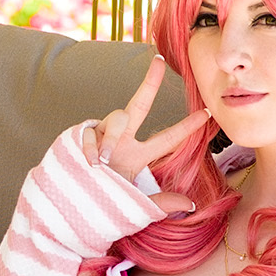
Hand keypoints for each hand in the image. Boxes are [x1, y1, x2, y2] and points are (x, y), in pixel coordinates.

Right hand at [82, 55, 210, 216]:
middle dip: (149, 83)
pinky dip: (90, 148)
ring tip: (104, 161)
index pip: (167, 139)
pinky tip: (89, 164)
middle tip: (158, 61)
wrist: (67, 214)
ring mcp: (100, 137)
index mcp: (137, 156)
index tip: (208, 113)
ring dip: (113, 139)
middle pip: (138, 105)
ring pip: (116, 118)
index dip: (187, 127)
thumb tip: (189, 204)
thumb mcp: (135, 208)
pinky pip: (89, 133)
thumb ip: (160, 204)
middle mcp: (121, 141)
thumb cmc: (101, 209)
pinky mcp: (79, 137)